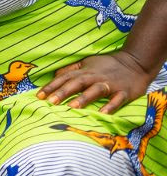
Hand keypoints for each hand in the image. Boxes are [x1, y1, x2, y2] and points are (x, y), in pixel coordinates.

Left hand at [38, 51, 156, 112]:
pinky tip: (102, 113)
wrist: (136, 62)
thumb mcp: (86, 63)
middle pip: (77, 83)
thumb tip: (54, 76)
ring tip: (71, 107)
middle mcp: (95, 77)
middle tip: (49, 102)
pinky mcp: (125, 92)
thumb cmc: (107, 65)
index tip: (38, 96)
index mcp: (84, 71)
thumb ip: (71, 70)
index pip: (65, 78)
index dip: (51, 86)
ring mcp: (111, 84)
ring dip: (83, 98)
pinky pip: (117, 100)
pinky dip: (110, 106)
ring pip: (95, 90)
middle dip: (63, 92)